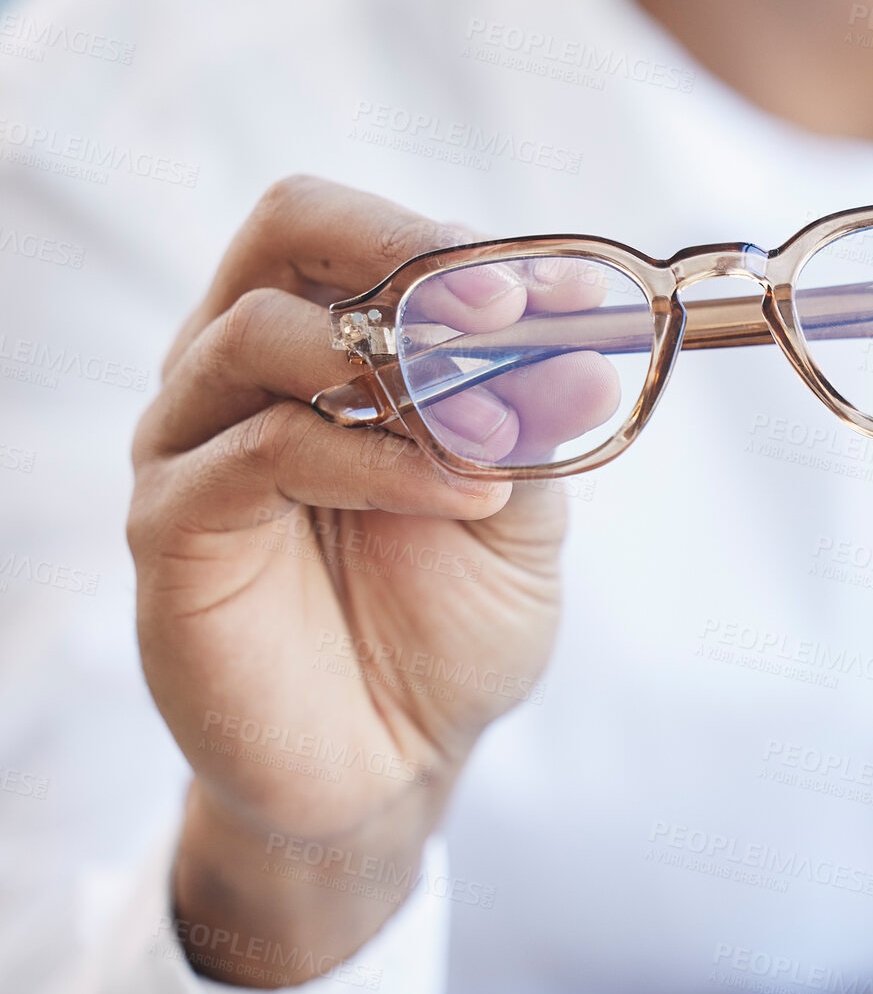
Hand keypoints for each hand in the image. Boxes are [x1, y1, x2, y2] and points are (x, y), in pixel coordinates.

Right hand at [128, 176, 592, 985]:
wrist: (390, 764)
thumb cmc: (445, 628)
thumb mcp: (521, 512)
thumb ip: (531, 424)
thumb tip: (575, 341)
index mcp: (317, 350)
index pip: (348, 228)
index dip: (450, 236)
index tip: (556, 286)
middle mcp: (240, 375)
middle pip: (283, 229)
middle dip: (403, 248)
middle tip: (504, 307)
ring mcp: (193, 446)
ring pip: (261, 331)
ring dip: (399, 366)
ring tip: (492, 434)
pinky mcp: (176, 531)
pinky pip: (265, 452)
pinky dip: (380, 462)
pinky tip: (465, 498)